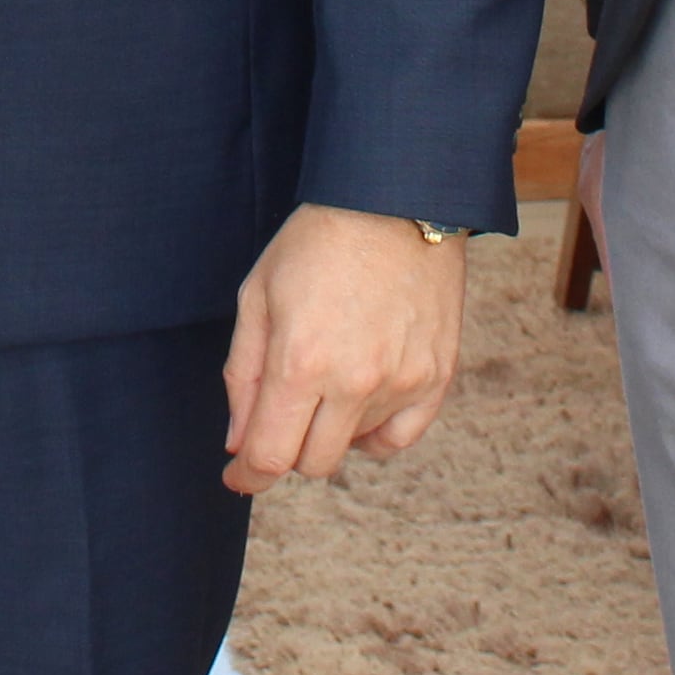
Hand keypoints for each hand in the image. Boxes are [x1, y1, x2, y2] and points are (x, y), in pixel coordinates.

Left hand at [222, 205, 467, 494]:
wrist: (395, 200)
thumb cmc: (317, 242)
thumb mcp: (259, 296)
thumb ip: (243, 376)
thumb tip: (237, 443)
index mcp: (300, 362)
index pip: (269, 455)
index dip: (247, 474)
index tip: (238, 474)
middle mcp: (354, 382)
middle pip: (312, 463)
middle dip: (287, 447)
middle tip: (283, 411)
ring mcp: (402, 382)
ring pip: (353, 447)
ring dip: (330, 426)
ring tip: (328, 371)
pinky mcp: (436, 377)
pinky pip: (399, 438)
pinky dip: (375, 431)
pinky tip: (362, 399)